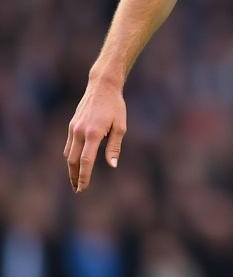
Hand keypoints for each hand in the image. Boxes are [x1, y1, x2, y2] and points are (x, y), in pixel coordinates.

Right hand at [64, 76, 126, 192]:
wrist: (102, 87)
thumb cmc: (116, 107)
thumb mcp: (120, 126)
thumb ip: (114, 147)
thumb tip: (112, 166)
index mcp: (94, 133)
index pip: (86, 161)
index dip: (84, 176)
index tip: (83, 188)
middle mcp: (80, 132)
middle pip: (72, 160)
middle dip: (74, 176)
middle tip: (78, 189)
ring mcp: (74, 128)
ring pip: (68, 153)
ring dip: (71, 168)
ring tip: (76, 180)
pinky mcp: (72, 125)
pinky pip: (69, 145)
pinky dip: (71, 156)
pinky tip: (76, 163)